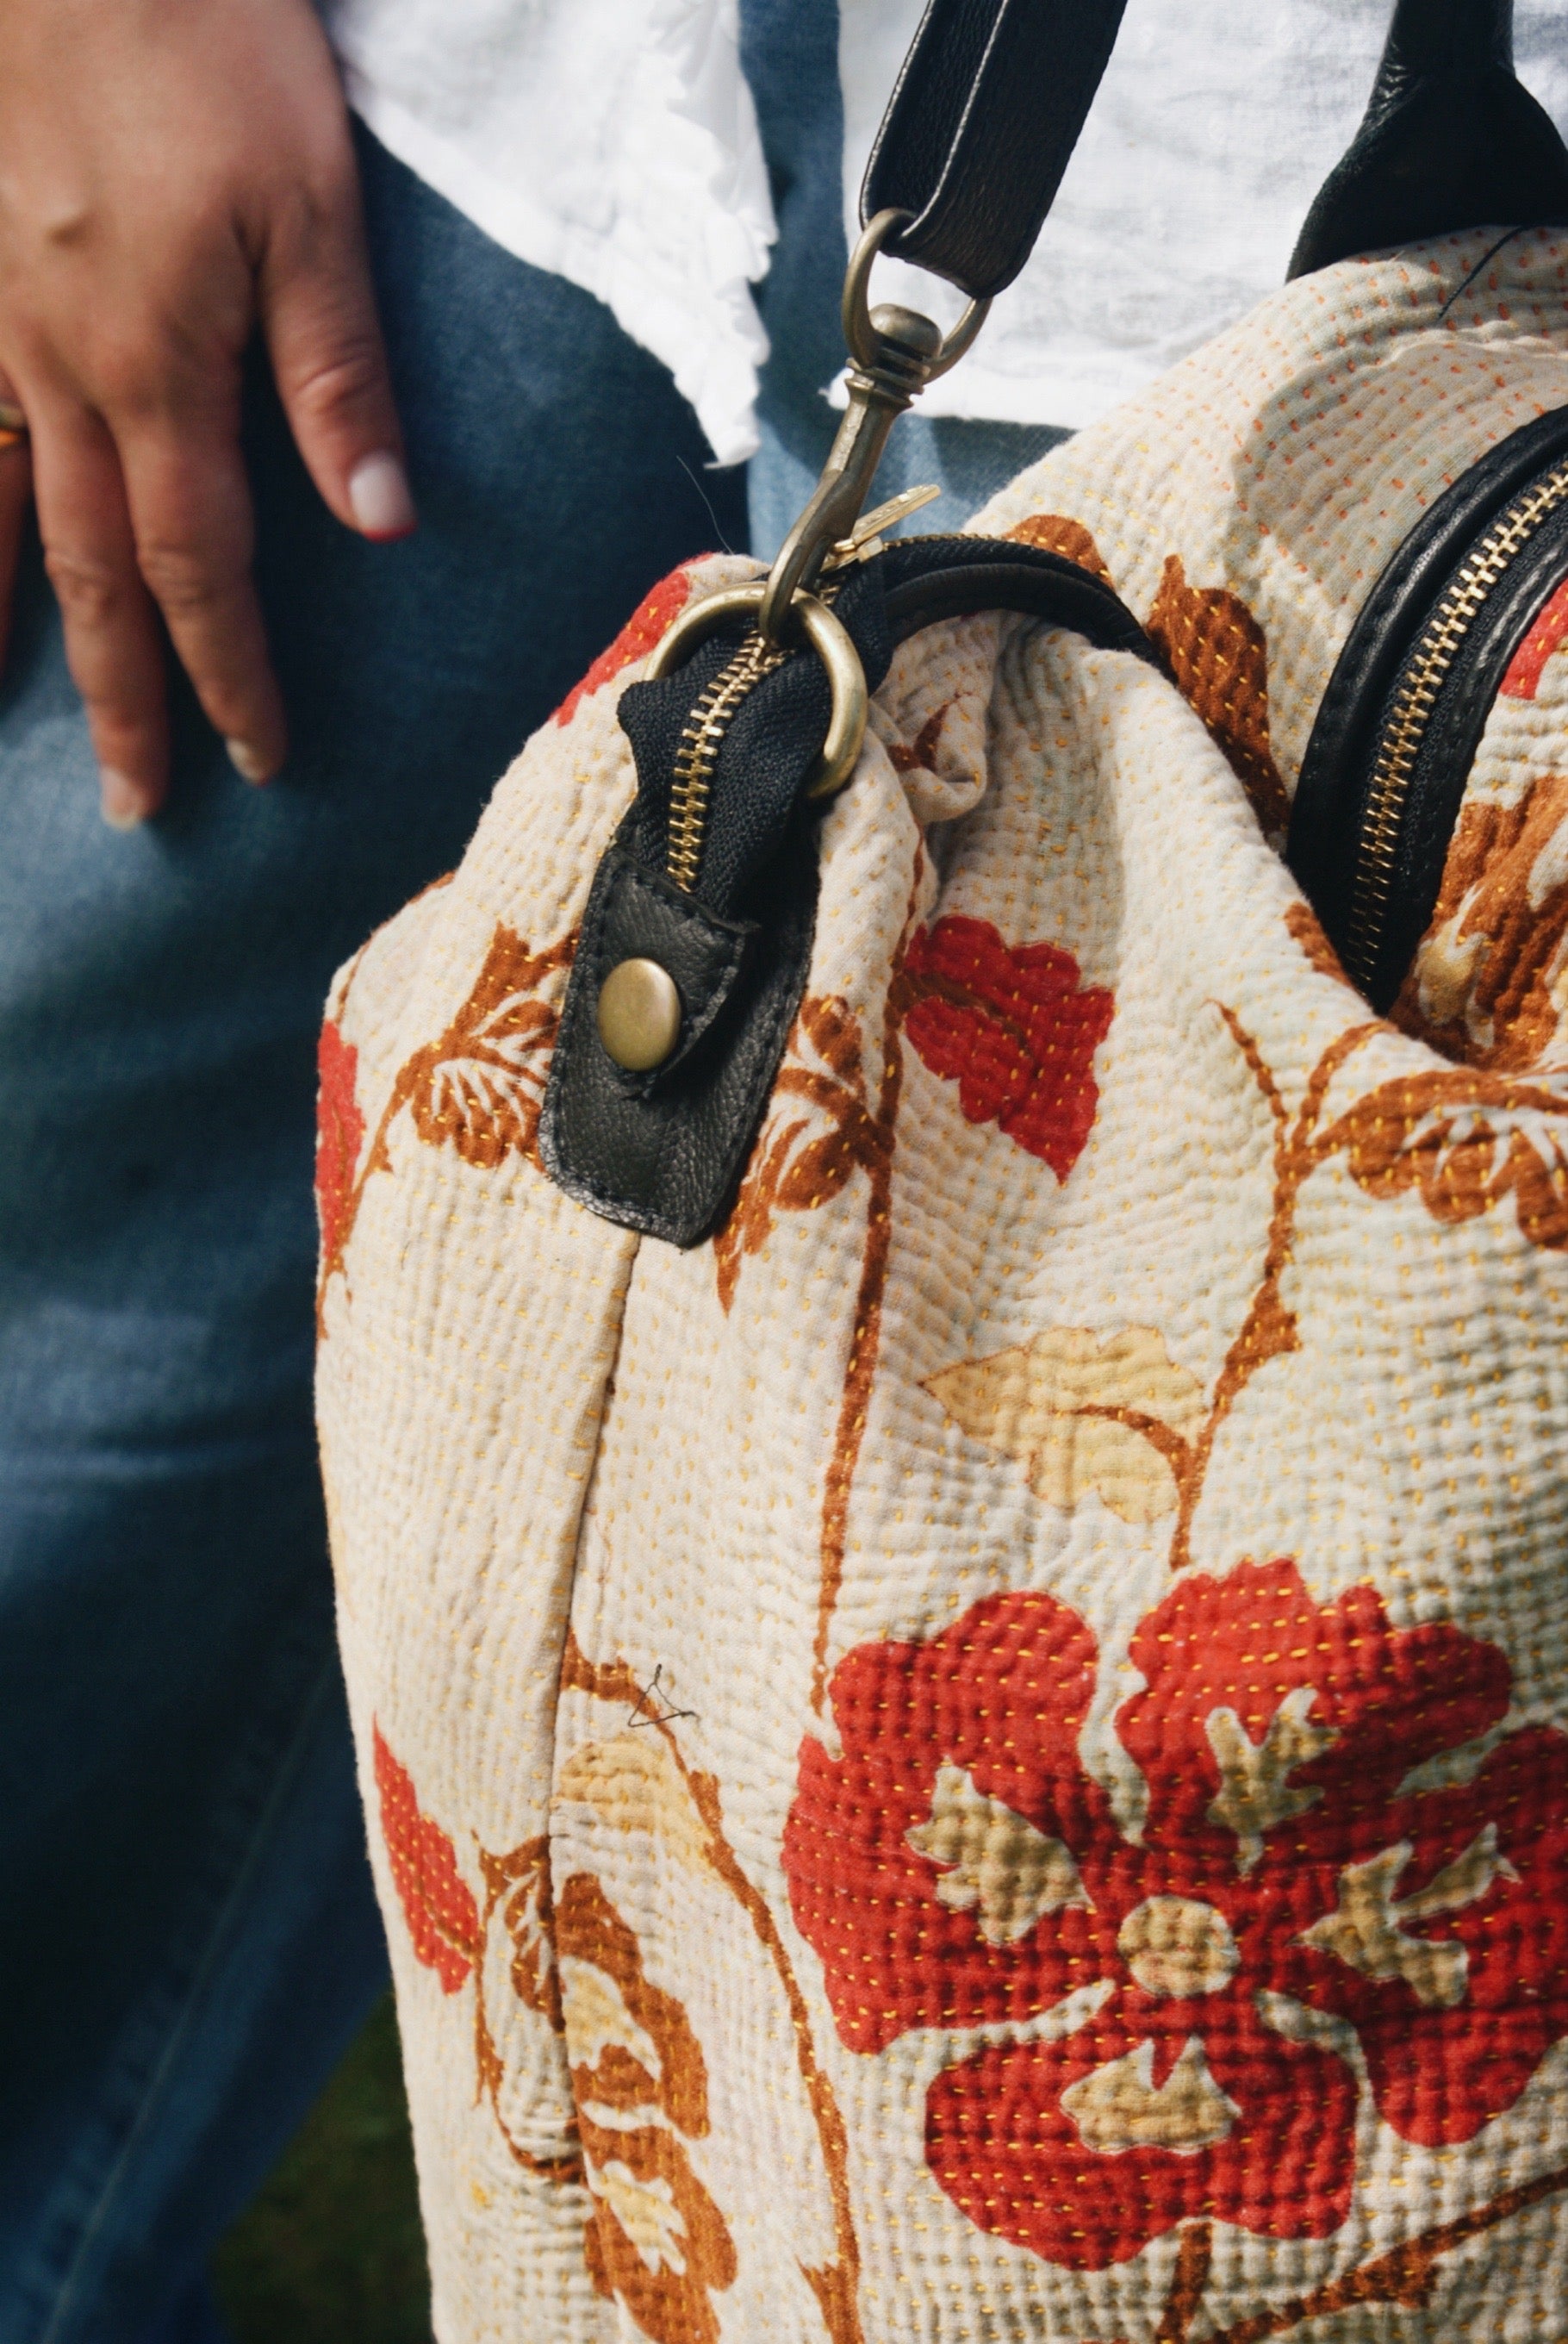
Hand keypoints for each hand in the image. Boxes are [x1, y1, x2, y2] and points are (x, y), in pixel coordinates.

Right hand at [0, 0, 412, 825]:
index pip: (198, 570)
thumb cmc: (199, 41)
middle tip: (137, 804)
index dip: (231, 674)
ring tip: (1, 718)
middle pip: (87, 576)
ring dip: (1, 629)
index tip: (259, 759)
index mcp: (156, 370)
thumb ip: (339, 371)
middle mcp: (54, 374)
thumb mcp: (310, 203)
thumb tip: (381, 519)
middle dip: (121, 699)